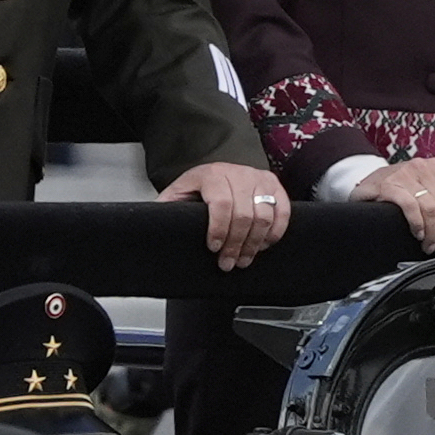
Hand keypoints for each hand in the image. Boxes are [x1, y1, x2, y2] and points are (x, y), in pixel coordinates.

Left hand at [162, 160, 288, 270]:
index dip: (218, 230)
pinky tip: (263, 245)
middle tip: (228, 263)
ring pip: (264, 216)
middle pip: (244, 214)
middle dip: (236, 245)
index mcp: (211, 174)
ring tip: (244, 259)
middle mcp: (238, 173)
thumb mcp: (178, 194)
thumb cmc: (198, 187)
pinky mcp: (274, 186)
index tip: (213, 248)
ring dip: (255, 244)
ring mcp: (258, 178)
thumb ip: (167, 208)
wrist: (218, 170)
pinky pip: (282, 212)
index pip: (220, 203)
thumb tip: (151, 225)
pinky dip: (275, 232)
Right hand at [352, 155, 434, 254]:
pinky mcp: (389, 185)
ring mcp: (406, 174)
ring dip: (433, 233)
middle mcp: (423, 167)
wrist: (368, 184)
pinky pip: (411, 207)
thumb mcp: (429, 185)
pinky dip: (417, 224)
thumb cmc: (400, 187)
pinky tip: (417, 232)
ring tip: (428, 244)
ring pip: (432, 209)